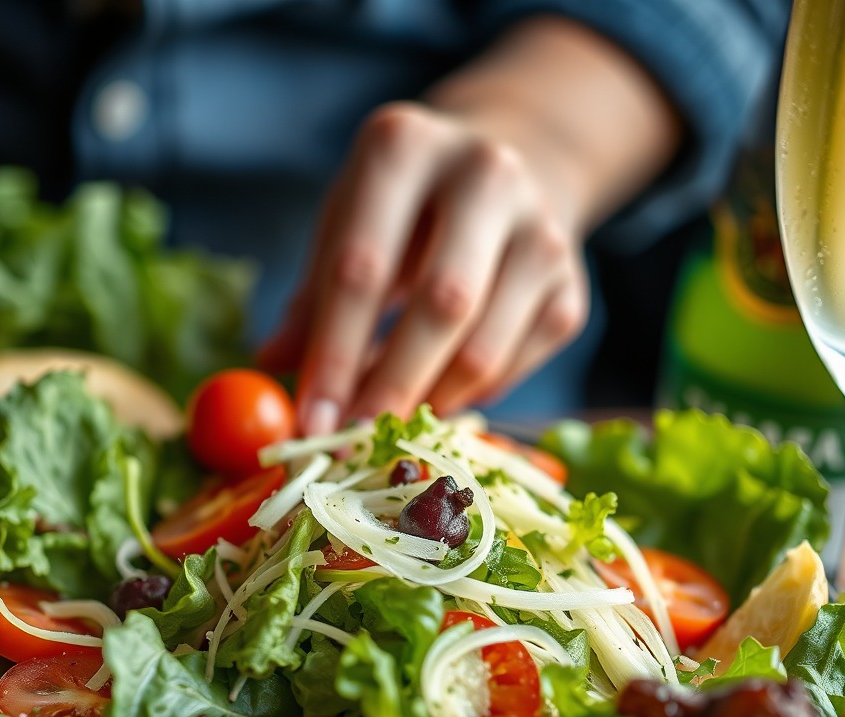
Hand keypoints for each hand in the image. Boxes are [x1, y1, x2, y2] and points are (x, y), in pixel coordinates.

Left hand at [259, 101, 587, 435]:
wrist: (516, 166)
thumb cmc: (408, 208)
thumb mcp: (348, 224)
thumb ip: (313, 296)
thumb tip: (272, 366)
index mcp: (406, 147)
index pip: (362, 266)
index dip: (334, 354)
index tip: (312, 420)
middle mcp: (486, 174)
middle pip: (440, 305)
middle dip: (391, 386)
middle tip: (353, 441)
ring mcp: (542, 231)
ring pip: (485, 347)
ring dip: (431, 401)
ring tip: (390, 423)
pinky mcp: (572, 287)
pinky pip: (517, 366)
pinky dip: (471, 396)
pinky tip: (439, 394)